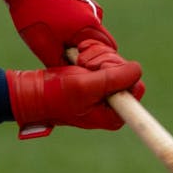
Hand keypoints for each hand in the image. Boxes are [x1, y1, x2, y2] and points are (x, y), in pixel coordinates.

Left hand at [0, 0, 116, 66]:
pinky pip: (83, 20)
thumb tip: (73, 77)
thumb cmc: (33, 11)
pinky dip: (74, 27)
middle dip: (87, 53)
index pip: (108, 53)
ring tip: (55, 39)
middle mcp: (95, 14)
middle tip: (66, 57)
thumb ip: (62, 64)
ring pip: (90, 31)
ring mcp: (88, 4)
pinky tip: (54, 26)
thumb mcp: (43, 46)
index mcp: (90, 26)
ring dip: (78, 39)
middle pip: (101, 43)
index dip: (96, 64)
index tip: (80, 68)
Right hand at [6, 39, 143, 138]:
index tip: (98, 73)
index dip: (119, 74)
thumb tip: (137, 70)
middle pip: (126, 73)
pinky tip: (79, 61)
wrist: (34, 92)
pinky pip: (105, 61)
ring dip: (97, 58)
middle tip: (84, 66)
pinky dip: (93, 56)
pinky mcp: (98, 81)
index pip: (136, 87)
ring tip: (79, 64)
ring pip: (115, 64)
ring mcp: (105, 92)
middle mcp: (113, 105)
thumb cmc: (57, 94)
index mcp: (114, 115)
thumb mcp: (85, 86)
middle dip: (106, 64)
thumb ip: (113, 79)